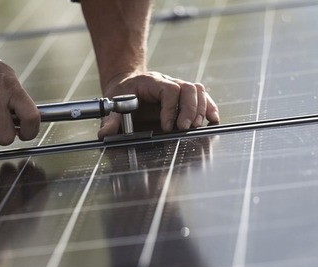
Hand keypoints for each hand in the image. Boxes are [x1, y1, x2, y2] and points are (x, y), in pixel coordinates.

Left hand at [98, 71, 219, 137]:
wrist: (127, 83)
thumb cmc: (121, 93)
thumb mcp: (112, 103)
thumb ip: (111, 119)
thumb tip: (104, 134)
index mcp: (151, 82)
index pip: (169, 90)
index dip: (171, 108)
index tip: (167, 126)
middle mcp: (168, 82)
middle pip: (188, 89)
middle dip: (188, 110)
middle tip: (183, 128)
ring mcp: (178, 88)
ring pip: (198, 91)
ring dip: (200, 109)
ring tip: (195, 126)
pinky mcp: (184, 98)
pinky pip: (203, 98)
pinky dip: (209, 107)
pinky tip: (213, 119)